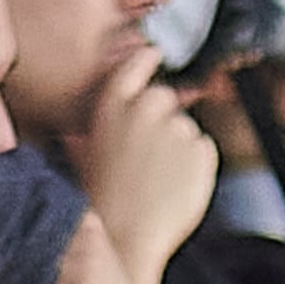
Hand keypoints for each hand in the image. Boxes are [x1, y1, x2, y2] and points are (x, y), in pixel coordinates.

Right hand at [59, 48, 217, 283]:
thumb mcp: (84, 153)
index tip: (155, 52)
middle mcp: (145, 110)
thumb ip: (92, 131)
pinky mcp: (202, 151)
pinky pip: (205, 149)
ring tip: (159, 178)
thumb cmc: (102, 199)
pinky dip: (197, 164)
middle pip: (166, 98)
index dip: (145, 59)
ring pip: (186, 128)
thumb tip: (79, 130)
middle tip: (152, 154)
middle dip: (163, 119)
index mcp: (111, 107)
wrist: (125, 231)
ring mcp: (176, 129)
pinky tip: (176, 184)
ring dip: (178, 147)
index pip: (133, 67)